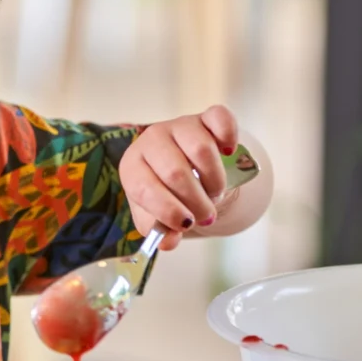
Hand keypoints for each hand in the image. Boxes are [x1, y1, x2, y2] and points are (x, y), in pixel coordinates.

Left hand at [119, 105, 238, 250]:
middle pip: (175, 172)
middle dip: (196, 201)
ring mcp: (179, 125)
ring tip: (214, 193)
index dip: (167, 210)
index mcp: (132, 166)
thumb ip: (159, 229)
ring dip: (214, 180)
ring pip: (201, 150)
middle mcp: (151, 140)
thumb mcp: (154, 213)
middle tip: (205, 215)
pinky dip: (228, 136)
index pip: (144, 187)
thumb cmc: (164, 191)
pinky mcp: (205, 118)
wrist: (183, 163)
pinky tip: (228, 153)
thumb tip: (169, 242)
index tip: (186, 225)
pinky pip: (221, 119)